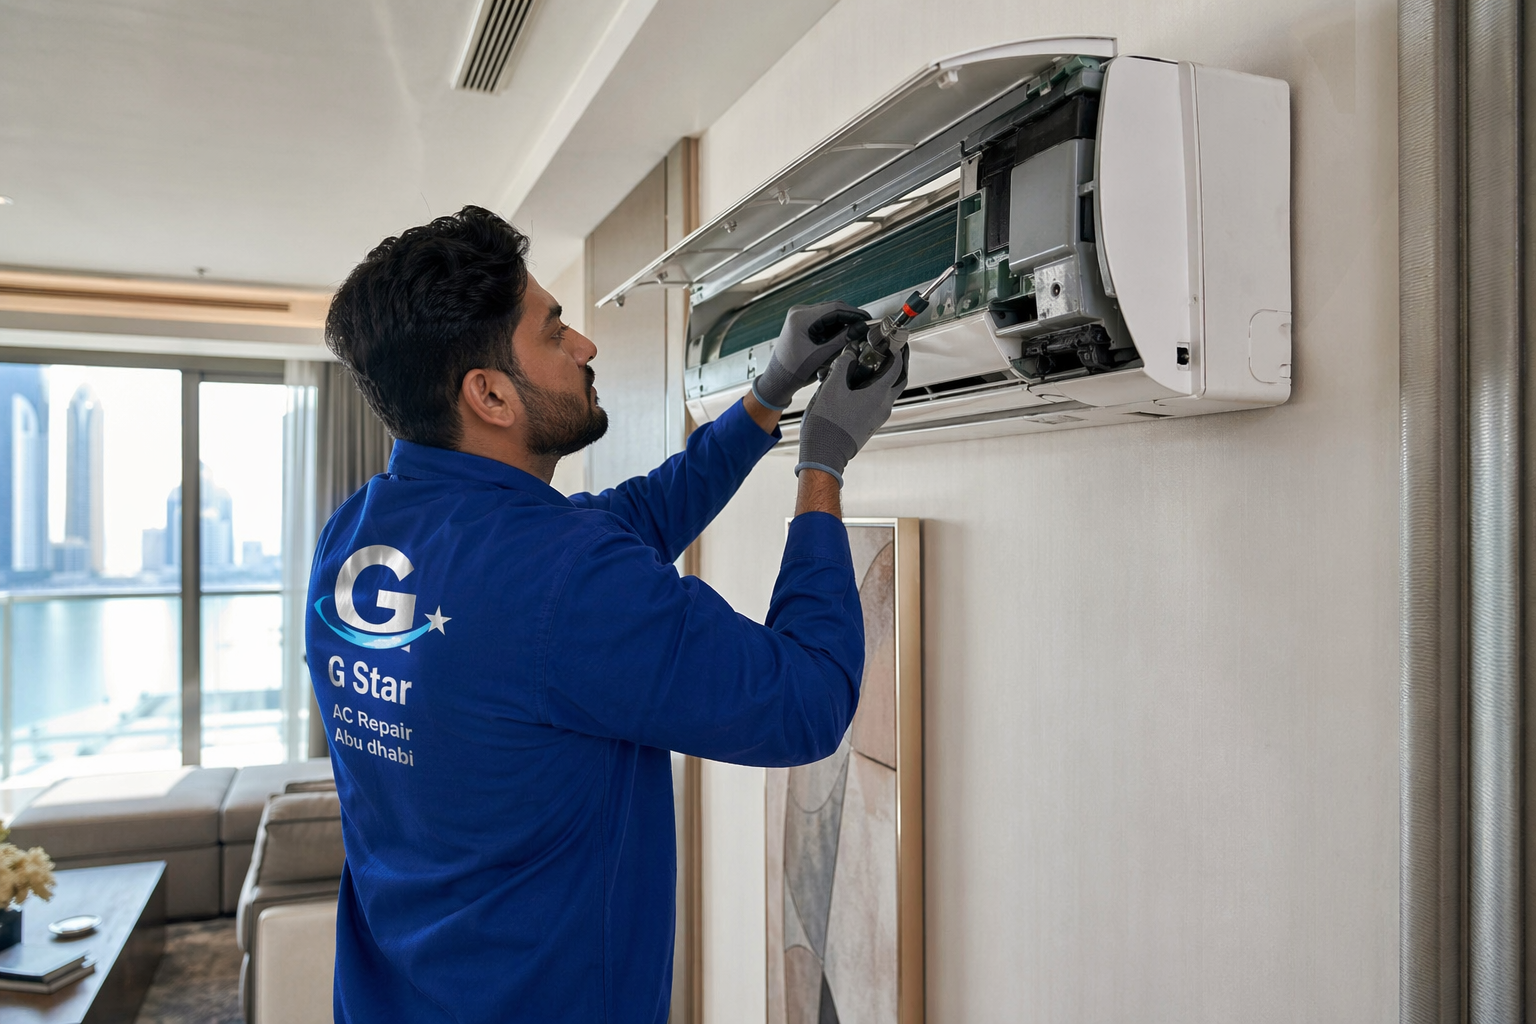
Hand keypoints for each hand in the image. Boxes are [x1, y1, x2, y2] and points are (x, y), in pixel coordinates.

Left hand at [750, 301, 869, 410]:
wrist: (778, 378)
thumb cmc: (795, 370)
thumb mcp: (822, 354)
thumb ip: (843, 338)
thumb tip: (861, 327)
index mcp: (801, 317)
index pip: (834, 308)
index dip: (854, 313)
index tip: (867, 319)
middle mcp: (799, 312)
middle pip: (832, 309)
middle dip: (849, 318)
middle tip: (865, 327)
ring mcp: (799, 316)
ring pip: (828, 314)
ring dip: (842, 323)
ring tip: (855, 333)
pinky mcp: (801, 322)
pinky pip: (822, 320)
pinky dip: (834, 327)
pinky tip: (843, 336)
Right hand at [794, 337, 908, 484]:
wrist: (825, 453)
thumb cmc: (827, 425)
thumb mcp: (831, 388)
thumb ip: (842, 367)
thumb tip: (849, 354)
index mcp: (878, 395)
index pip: (896, 366)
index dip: (897, 350)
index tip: (896, 340)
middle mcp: (883, 406)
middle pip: (900, 379)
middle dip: (901, 362)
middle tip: (897, 350)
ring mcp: (878, 416)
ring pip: (891, 390)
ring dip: (889, 375)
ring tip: (879, 364)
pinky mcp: (871, 423)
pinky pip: (881, 401)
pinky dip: (879, 387)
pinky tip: (864, 383)